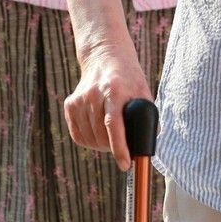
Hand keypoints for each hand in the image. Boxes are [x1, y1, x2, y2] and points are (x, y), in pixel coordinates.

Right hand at [63, 42, 152, 170]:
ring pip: (89, 138)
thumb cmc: (128, 77)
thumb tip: (150, 142)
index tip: (126, 164)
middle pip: (101, 136)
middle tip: (124, 147)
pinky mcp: (70, 104)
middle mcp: (94, 94)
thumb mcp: (142, 89)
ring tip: (112, 136)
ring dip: (102, 145)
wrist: (105, 57)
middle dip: (113, 148)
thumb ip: (148, 113)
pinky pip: (78, 135)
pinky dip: (89, 141)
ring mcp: (80, 99)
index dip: (119, 148)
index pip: (114, 124)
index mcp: (114, 89)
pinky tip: (98, 133)